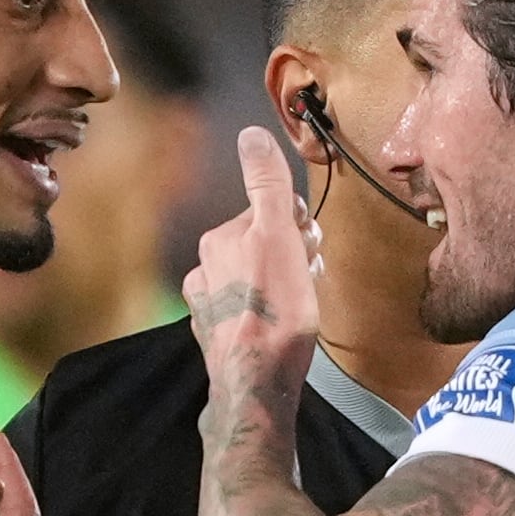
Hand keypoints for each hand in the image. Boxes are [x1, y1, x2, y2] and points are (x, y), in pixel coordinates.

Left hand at [183, 126, 319, 417]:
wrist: (256, 380)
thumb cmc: (274, 310)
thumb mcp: (277, 235)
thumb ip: (266, 185)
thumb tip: (251, 135)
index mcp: (218, 241)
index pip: (266, 215)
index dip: (297, 228)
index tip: (310, 246)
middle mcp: (204, 271)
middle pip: (261, 247)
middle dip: (291, 256)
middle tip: (308, 280)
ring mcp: (208, 308)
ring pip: (256, 280)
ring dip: (283, 285)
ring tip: (300, 309)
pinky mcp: (217, 339)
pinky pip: (250, 313)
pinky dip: (269, 314)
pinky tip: (282, 329)